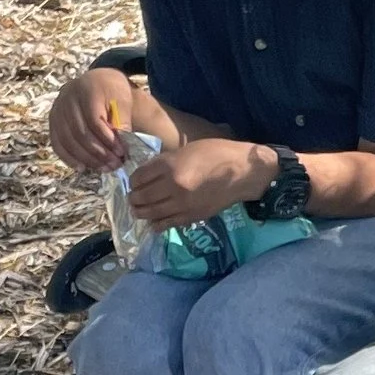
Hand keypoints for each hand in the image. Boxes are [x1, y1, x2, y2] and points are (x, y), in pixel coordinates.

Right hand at [49, 65, 137, 172]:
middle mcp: (67, 99)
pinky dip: (69, 158)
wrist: (95, 81)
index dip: (108, 140)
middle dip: (99, 153)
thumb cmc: (112, 91)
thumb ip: (123, 120)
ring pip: (68, 141)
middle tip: (115, 165)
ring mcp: (57, 110)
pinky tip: (82, 167)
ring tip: (104, 168)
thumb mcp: (122, 99)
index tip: (122, 153)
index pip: (95, 121)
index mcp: (86, 90)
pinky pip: (57, 143)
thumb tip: (122, 147)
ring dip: (86, 159)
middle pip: (80, 133)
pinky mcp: (52, 120)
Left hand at [125, 137, 268, 225]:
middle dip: (133, 198)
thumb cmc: (216, 154)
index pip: (139, 177)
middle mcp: (172, 186)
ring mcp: (182, 204)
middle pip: (141, 197)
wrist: (242, 172)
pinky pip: (166, 224)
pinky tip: (153, 222)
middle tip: (132, 198)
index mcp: (170, 166)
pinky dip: (156, 224)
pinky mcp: (191, 217)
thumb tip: (147, 175)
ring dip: (141, 212)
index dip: (133, 181)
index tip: (134, 182)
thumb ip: (164, 163)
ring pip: (150, 213)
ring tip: (138, 210)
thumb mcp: (185, 150)